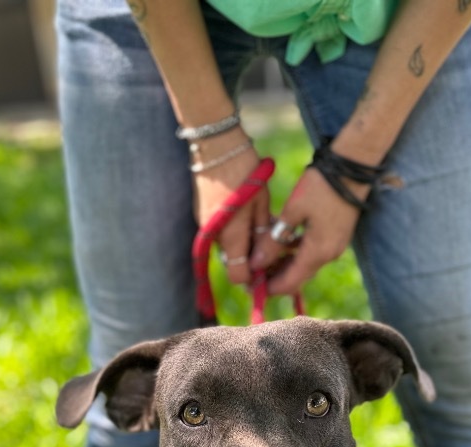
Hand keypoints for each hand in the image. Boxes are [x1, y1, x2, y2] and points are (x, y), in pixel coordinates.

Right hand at [192, 131, 269, 286]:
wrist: (216, 144)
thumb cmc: (245, 171)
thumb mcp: (261, 203)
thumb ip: (262, 235)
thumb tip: (264, 260)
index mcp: (231, 236)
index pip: (237, 275)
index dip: (253, 277)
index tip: (267, 268)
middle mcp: (213, 236)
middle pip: (233, 260)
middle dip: (251, 257)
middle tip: (270, 243)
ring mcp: (204, 225)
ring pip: (227, 245)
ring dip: (242, 242)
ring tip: (260, 223)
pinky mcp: (201, 213)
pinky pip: (220, 231)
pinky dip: (233, 229)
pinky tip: (245, 213)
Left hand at [250, 167, 369, 295]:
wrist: (354, 165)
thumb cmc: (322, 185)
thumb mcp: (293, 211)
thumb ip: (274, 241)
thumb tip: (256, 264)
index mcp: (318, 252)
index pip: (290, 283)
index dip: (269, 288)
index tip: (251, 285)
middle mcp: (329, 255)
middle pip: (297, 276)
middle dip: (274, 276)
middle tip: (253, 269)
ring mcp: (334, 246)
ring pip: (304, 264)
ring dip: (283, 263)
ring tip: (262, 253)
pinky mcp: (336, 236)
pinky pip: (312, 252)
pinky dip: (295, 251)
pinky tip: (279, 240)